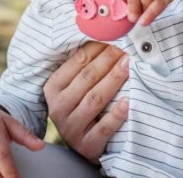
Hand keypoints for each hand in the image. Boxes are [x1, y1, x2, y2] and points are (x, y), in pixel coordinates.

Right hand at [44, 42, 129, 162]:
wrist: (82, 144)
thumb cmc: (80, 107)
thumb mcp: (72, 88)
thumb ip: (82, 67)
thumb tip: (104, 37)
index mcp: (53, 89)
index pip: (76, 62)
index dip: (96, 48)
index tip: (113, 38)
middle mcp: (58, 108)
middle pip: (87, 78)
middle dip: (108, 60)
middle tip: (125, 48)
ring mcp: (72, 128)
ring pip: (95, 99)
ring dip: (114, 79)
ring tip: (129, 65)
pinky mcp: (87, 145)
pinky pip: (103, 128)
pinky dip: (116, 115)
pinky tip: (128, 102)